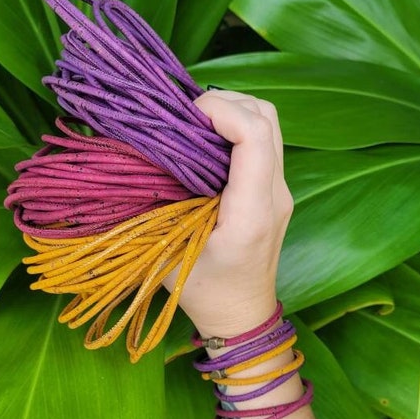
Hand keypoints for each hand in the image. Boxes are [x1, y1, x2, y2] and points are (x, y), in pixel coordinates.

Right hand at [162, 90, 292, 338]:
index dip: (221, 109)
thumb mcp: (169, 253)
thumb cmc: (205, 293)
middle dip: (225, 102)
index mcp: (252, 212)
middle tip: (186, 117)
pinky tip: (207, 143)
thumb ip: (157, 206)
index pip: (254, 135)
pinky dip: (237, 129)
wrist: (243, 315)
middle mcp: (275, 195)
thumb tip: (139, 157)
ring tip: (195, 125)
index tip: (185, 115)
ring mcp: (280, 191)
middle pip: (266, 117)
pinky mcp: (275, 192)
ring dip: (233, 112)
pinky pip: (263, 142)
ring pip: (269, 124)